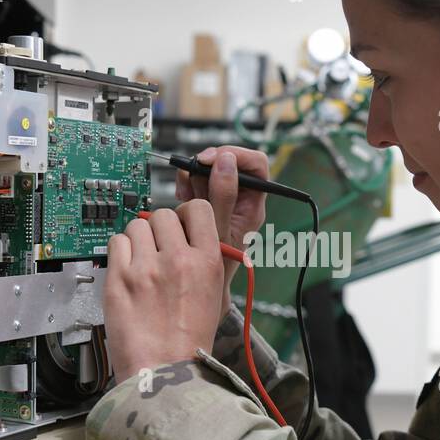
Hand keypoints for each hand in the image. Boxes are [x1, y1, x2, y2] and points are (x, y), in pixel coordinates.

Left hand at [103, 201, 224, 385]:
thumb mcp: (213, 297)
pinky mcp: (119, 278)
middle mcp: (178, 259)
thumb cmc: (188, 343)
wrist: (164, 372)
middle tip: (156, 249)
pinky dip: (119, 253)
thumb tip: (188, 237)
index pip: (197, 209)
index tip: (179, 224)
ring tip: (140, 263)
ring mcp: (146, 268)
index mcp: (208, 262)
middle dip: (158, 229)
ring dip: (137, 240)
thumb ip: (203, 261)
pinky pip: (115, 243)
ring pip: (136, 226)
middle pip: (163, 215)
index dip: (185, 214)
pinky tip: (126, 271)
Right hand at [175, 145, 267, 322]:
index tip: (213, 159)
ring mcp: (223, 198)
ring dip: (195, 174)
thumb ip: (223, 195)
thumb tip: (225, 161)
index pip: (256, 164)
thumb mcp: (219, 230)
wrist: (202, 283)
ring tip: (186, 191)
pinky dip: (188, 183)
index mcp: (253, 203)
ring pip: (211, 170)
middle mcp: (240, 198)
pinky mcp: (207, 200)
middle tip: (194, 175)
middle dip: (208, 165)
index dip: (236, 155)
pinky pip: (198, 181)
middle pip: (229, 162)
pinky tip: (183, 195)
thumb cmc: (217, 265)